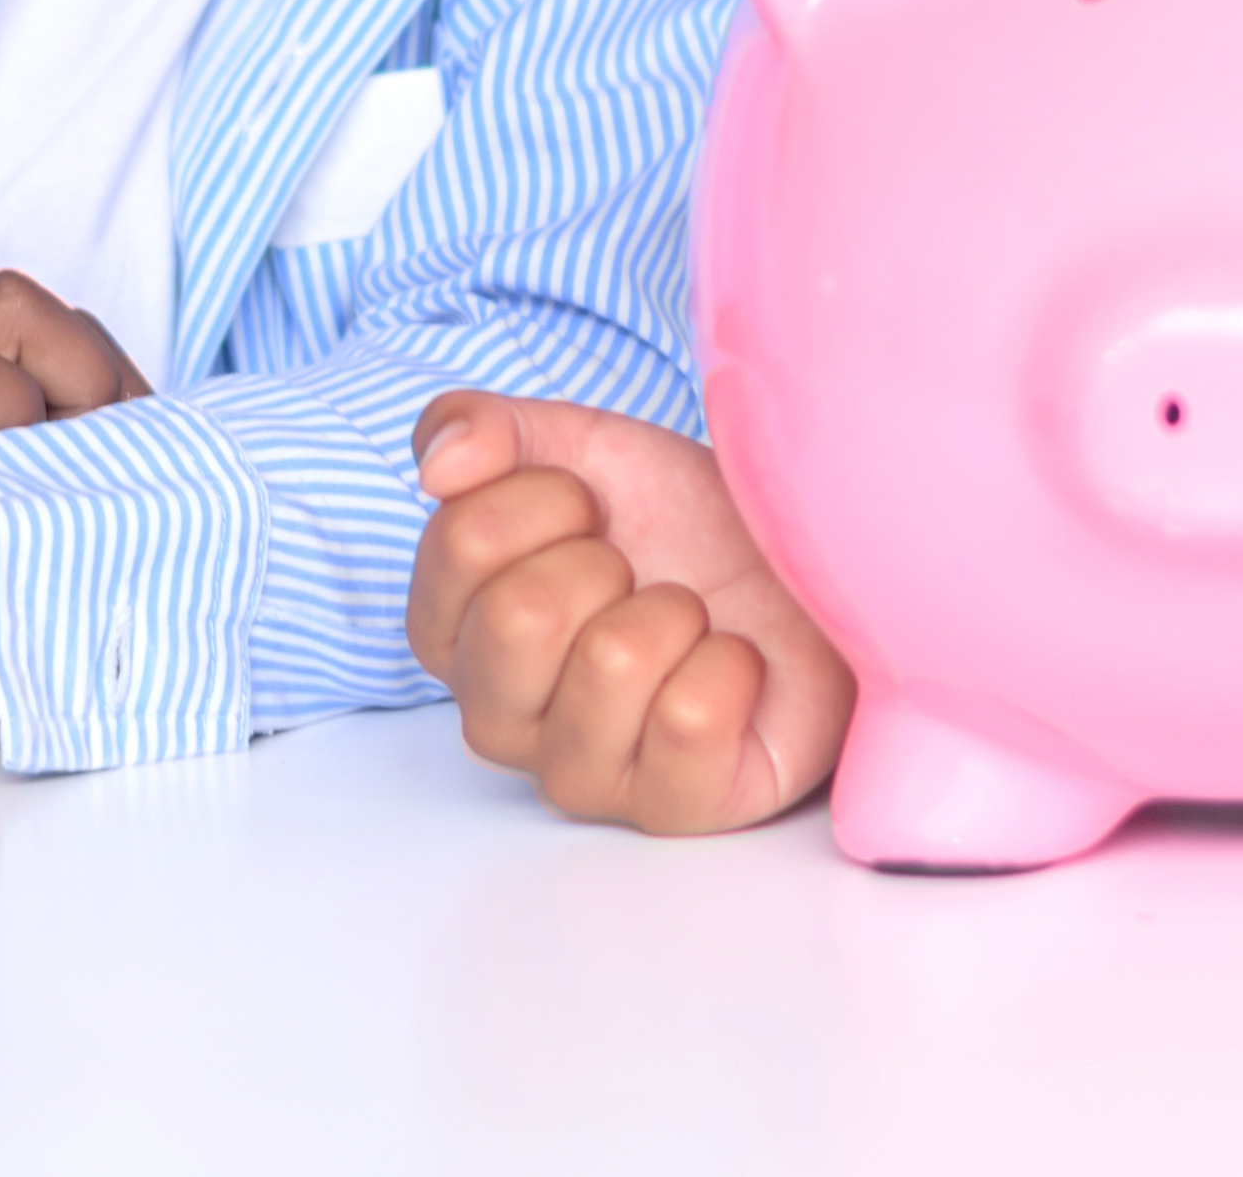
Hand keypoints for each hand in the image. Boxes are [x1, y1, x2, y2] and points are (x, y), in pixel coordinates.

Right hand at [405, 390, 848, 834]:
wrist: (803, 571)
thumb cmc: (683, 529)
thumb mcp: (584, 449)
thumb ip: (491, 434)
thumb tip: (439, 466)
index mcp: (457, 633)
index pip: (461, 541)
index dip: (547, 495)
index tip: (590, 511)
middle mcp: (498, 718)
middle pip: (519, 615)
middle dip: (603, 562)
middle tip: (640, 574)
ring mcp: (580, 774)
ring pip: (611, 662)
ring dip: (675, 613)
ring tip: (689, 624)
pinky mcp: (671, 808)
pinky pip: (690, 716)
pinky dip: (733, 665)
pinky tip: (735, 668)